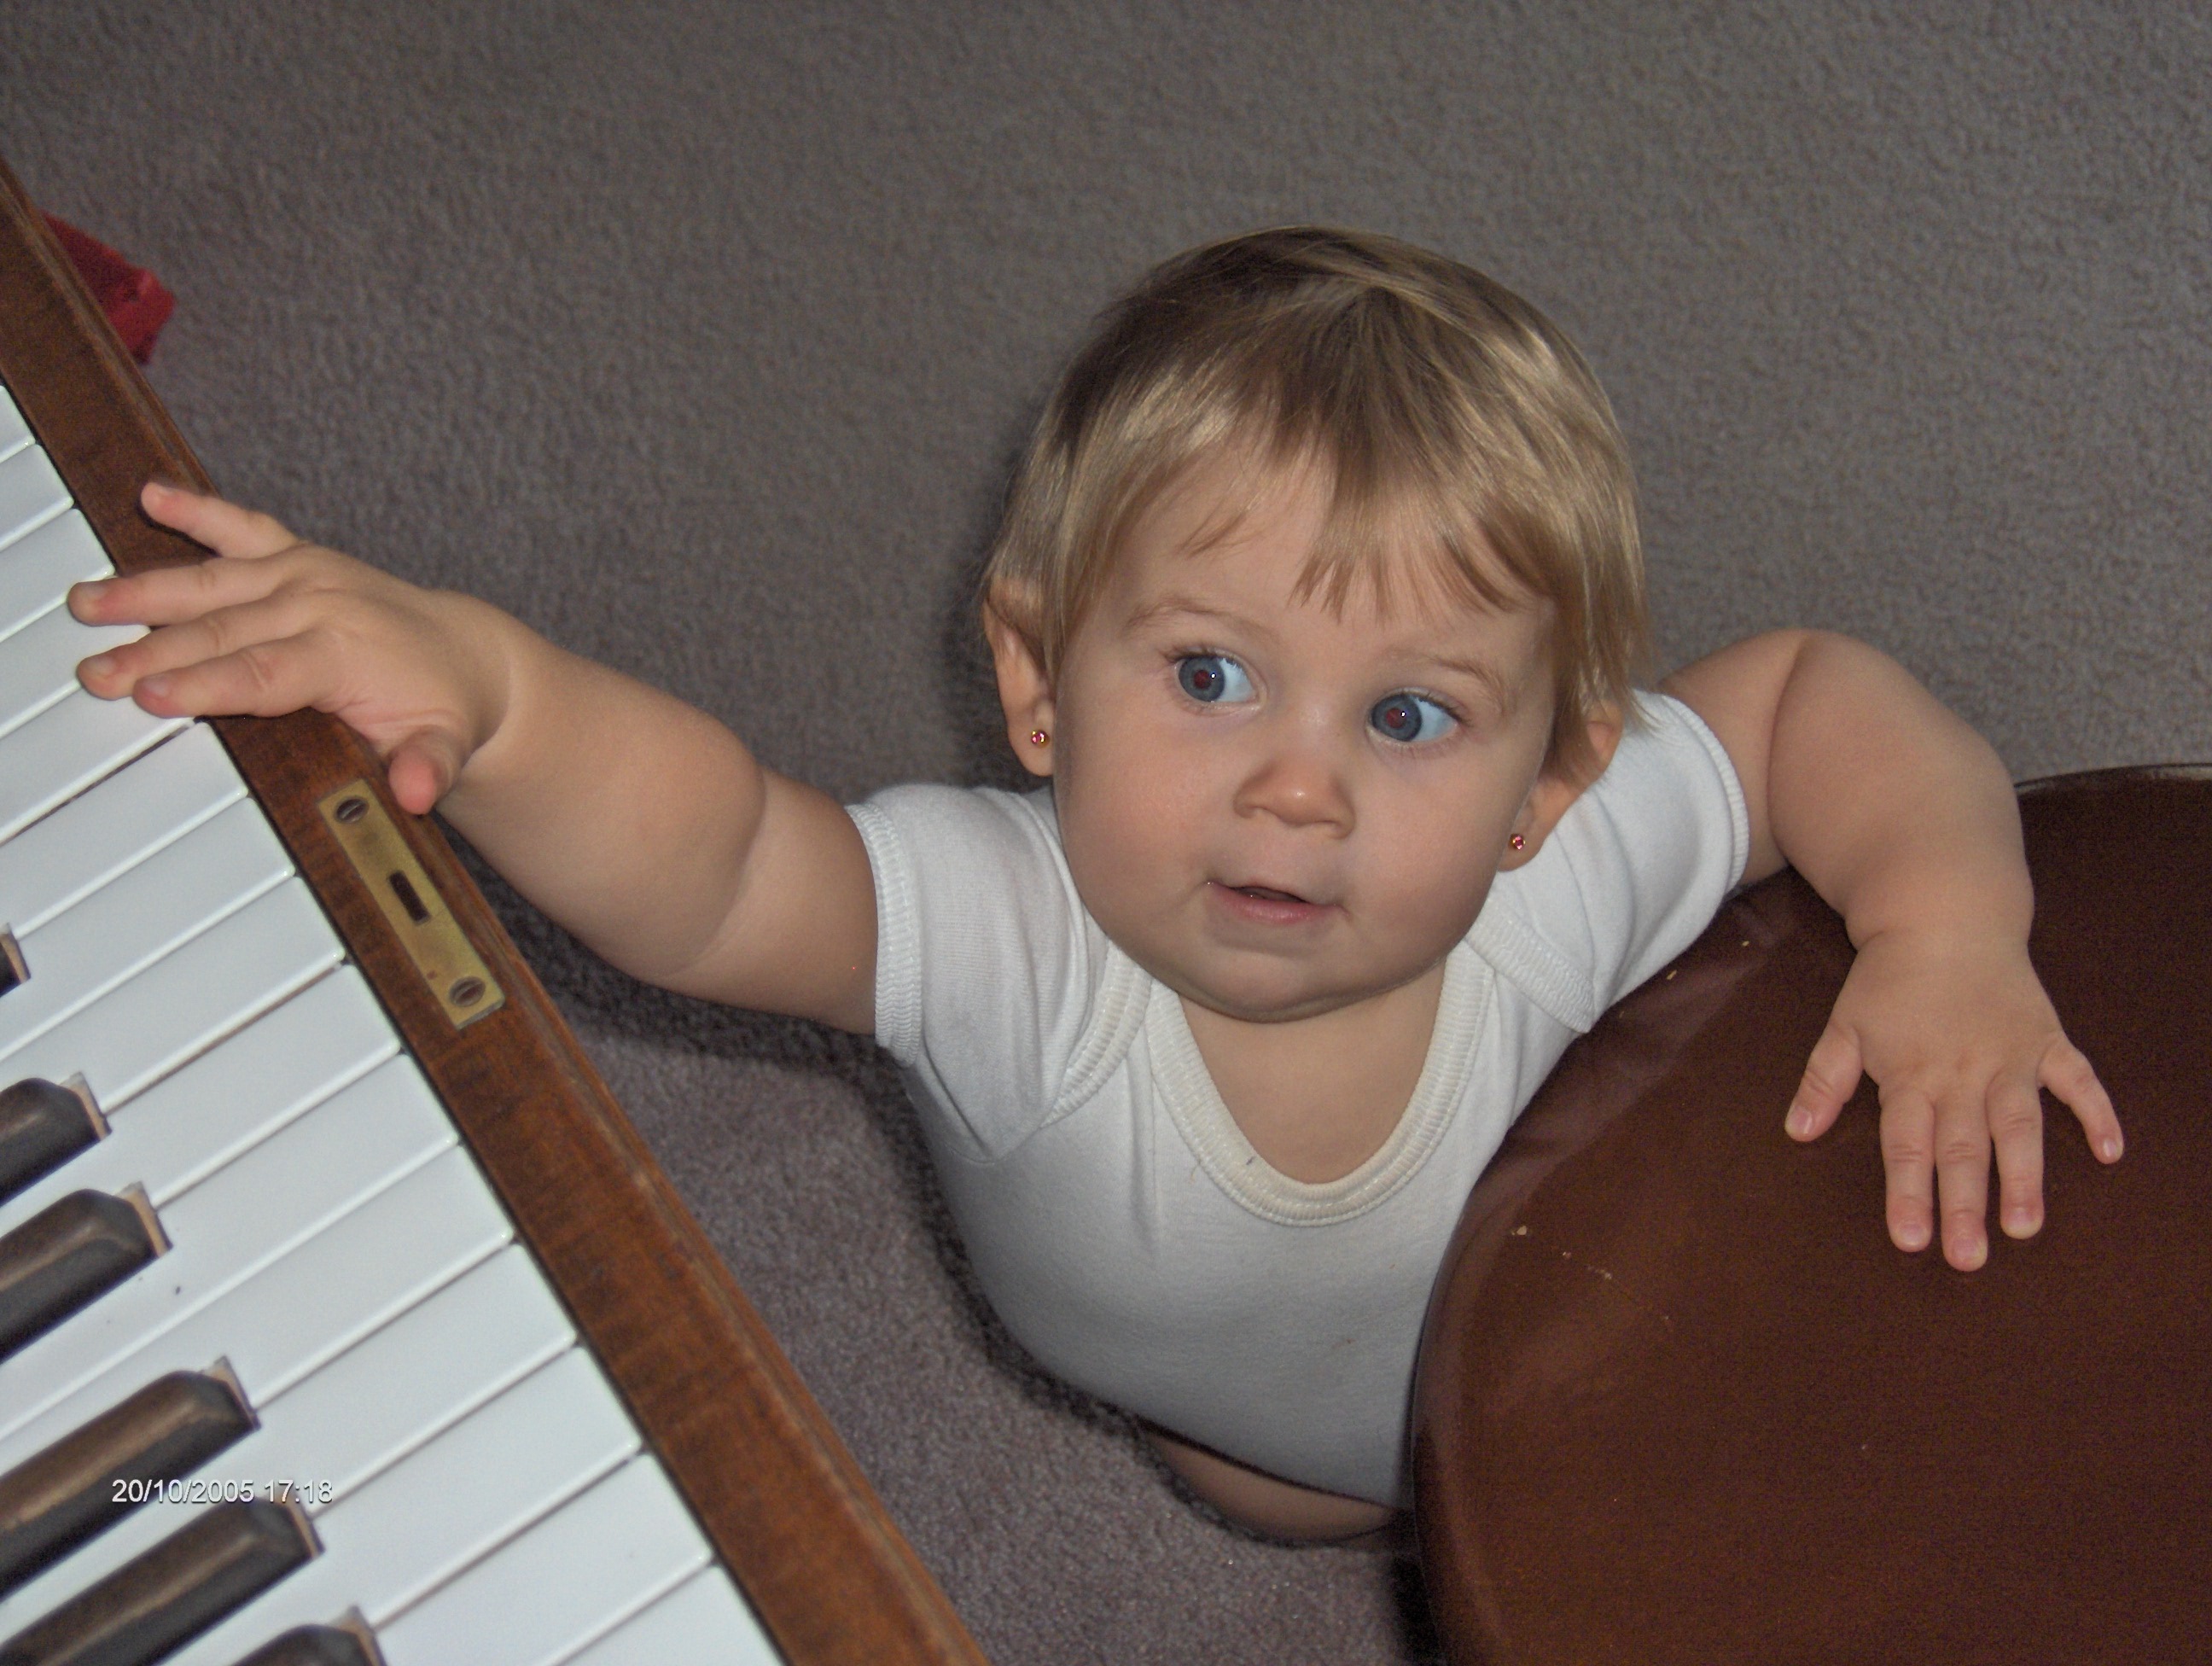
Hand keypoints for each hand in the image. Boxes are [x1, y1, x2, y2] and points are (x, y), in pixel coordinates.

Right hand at [71, 482, 512, 813]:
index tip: (153, 697)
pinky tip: (154, 496)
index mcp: (346, 650)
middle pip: (223, 631)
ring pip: (214, 582)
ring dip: (147, 591)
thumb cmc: (442, 705)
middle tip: (98, 672)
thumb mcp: (446, 746)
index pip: (262, 673)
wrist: (466, 656)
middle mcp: (318, 602)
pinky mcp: (295, 555)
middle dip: (154, 652)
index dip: (206, 685)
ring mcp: (303, 573)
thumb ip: (428, 767)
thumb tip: (417, 792)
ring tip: (90, 603)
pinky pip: (242, 527)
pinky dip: (198, 510)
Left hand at [1783, 925, 2121, 1270]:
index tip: (1911, 1241)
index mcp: (1911, 1074)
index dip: (1907, 1192)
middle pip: (1963, 1147)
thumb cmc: (1887, 980)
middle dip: (1964, 1204)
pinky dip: (2096, 1112)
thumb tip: (1796, 1132)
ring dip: (2025, 1176)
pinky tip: (2109, 1152)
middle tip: (1968, 1258)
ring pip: (2020, 1125)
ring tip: (2024, 1225)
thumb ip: (1823, 1081)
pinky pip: (2077, 1079)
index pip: (1906, 1144)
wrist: (1943, 917)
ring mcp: (2010, 1057)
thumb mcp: (1844, 1025)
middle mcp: (1963, 1073)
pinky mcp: (2046, 1040)